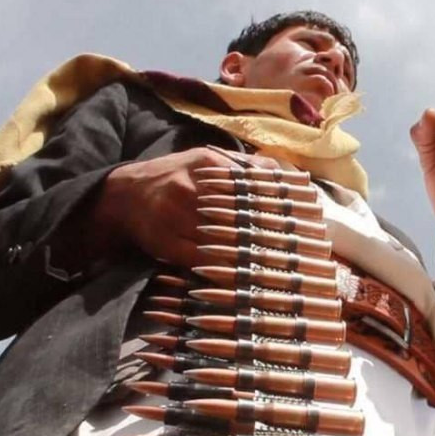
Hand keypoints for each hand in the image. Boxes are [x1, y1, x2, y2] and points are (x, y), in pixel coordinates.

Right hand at [90, 147, 280, 266]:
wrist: (124, 194)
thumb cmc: (178, 176)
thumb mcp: (211, 161)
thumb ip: (250, 168)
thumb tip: (296, 176)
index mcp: (209, 165)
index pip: (255, 187)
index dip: (282, 206)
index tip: (310, 220)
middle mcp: (191, 188)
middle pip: (241, 216)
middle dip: (270, 235)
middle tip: (298, 250)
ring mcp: (175, 216)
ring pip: (221, 241)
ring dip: (250, 255)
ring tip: (277, 265)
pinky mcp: (164, 242)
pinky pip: (200, 259)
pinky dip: (222, 268)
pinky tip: (242, 274)